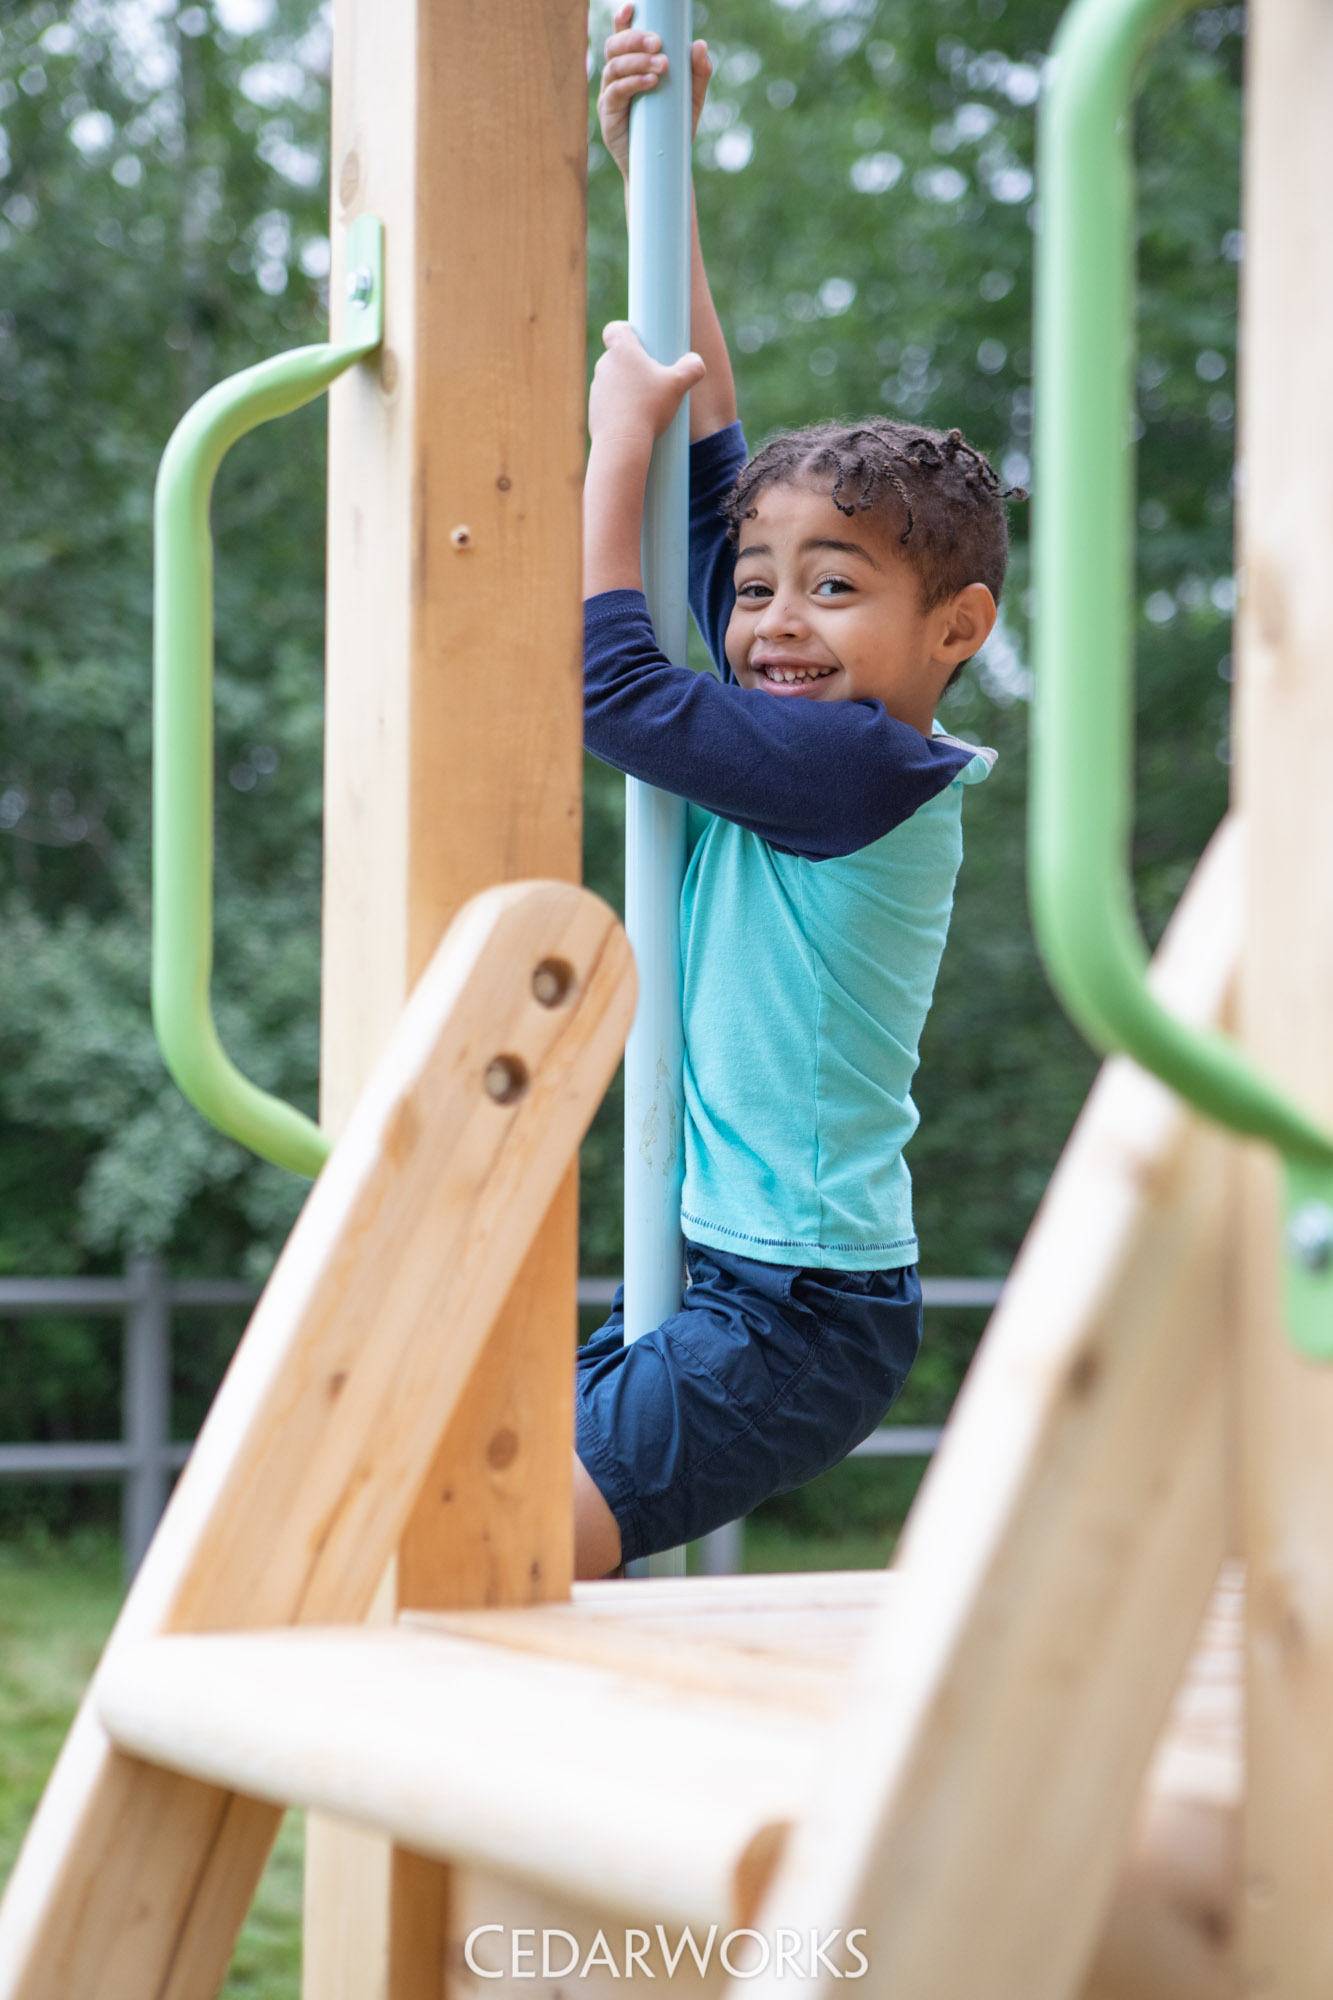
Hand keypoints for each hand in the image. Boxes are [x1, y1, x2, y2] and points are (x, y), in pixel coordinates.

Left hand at [588, 321, 705, 452]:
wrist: (622, 443)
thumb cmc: (649, 408)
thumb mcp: (678, 385)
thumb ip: (692, 368)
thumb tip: (697, 362)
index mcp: (622, 350)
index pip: (615, 328)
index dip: (627, 332)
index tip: (642, 344)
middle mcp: (605, 365)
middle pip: (619, 356)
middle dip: (635, 364)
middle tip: (654, 379)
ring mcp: (597, 388)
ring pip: (614, 380)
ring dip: (628, 387)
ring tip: (647, 404)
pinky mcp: (594, 409)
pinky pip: (609, 402)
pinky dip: (621, 407)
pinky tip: (636, 420)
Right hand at [598, 4, 712, 179]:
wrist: (663, 168)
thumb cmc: (674, 129)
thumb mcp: (691, 99)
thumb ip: (698, 73)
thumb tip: (699, 45)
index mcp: (633, 66)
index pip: (623, 36)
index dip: (624, 20)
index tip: (632, 7)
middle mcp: (617, 76)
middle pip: (615, 46)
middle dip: (634, 39)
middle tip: (658, 43)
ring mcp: (610, 95)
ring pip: (614, 66)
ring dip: (637, 61)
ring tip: (661, 66)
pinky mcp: (609, 115)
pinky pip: (616, 92)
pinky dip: (633, 83)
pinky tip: (650, 82)